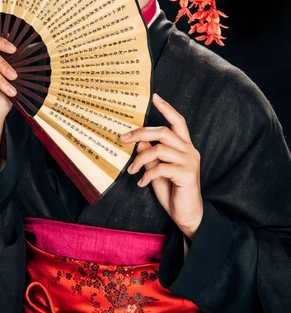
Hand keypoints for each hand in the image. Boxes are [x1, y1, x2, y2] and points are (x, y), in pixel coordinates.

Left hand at [121, 93, 202, 239]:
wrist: (187, 215)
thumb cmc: (172, 190)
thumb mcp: (157, 169)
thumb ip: (151, 154)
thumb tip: (138, 141)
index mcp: (184, 145)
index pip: (178, 121)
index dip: (167, 108)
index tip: (155, 97)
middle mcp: (189, 150)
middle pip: (163, 132)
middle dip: (140, 133)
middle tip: (122, 139)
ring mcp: (189, 162)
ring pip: (159, 149)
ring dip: (140, 159)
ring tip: (131, 170)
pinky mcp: (187, 175)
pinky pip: (161, 168)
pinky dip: (147, 174)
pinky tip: (142, 183)